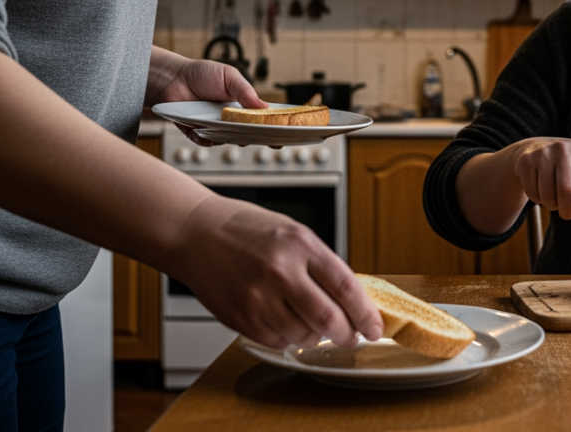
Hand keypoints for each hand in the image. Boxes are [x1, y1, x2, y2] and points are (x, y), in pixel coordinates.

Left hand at [145, 47, 264, 145]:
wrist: (173, 77)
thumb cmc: (202, 74)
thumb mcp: (229, 77)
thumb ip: (246, 92)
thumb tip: (265, 107)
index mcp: (242, 106)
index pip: (261, 121)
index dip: (271, 130)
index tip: (280, 139)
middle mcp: (230, 119)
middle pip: (247, 135)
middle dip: (252, 137)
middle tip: (253, 135)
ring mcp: (214, 127)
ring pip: (227, 140)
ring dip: (228, 137)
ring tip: (224, 126)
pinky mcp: (197, 133)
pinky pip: (205, 142)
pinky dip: (205, 138)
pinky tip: (201, 129)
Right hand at [171, 195, 382, 349]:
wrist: (194, 232)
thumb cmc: (245, 230)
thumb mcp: (293, 233)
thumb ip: (321, 265)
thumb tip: (351, 301)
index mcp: (300, 244)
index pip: (346, 288)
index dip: (366, 314)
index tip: (375, 327)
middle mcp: (280, 270)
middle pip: (329, 319)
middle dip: (347, 334)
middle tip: (351, 336)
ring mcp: (258, 296)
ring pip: (304, 335)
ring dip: (316, 336)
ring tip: (312, 324)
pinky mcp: (239, 317)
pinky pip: (276, 340)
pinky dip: (289, 338)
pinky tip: (286, 323)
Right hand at [506, 137, 570, 222]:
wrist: (537, 148)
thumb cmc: (567, 168)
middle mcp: (565, 149)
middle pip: (567, 190)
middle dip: (568, 210)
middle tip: (568, 213)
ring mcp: (543, 153)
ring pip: (548, 196)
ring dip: (552, 205)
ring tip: (553, 195)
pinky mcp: (526, 161)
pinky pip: (533, 194)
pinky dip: (538, 199)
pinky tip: (540, 188)